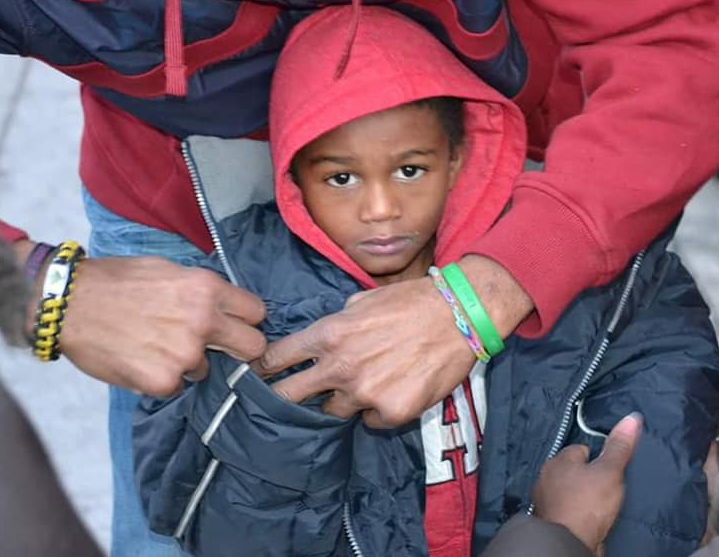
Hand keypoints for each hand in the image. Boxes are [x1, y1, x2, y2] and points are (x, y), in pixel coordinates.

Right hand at [18, 241, 267, 395]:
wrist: (68, 304)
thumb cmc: (115, 282)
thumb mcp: (168, 271)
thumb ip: (202, 290)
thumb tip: (226, 307)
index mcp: (207, 289)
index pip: (257, 312)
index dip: (245, 320)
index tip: (234, 324)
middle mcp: (203, 321)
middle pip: (253, 347)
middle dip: (239, 348)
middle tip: (217, 347)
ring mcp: (185, 354)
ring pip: (209, 369)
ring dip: (190, 363)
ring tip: (156, 346)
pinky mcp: (163, 381)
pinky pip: (178, 386)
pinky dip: (163, 379)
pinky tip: (141, 360)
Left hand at [255, 255, 532, 426]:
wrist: (460, 315)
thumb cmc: (413, 301)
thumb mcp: (364, 300)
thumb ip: (337, 322)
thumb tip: (323, 338)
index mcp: (330, 334)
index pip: (278, 359)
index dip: (263, 369)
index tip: (257, 375)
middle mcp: (340, 367)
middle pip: (289, 396)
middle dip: (282, 398)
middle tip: (283, 400)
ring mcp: (365, 393)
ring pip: (335, 410)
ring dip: (343, 400)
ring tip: (368, 381)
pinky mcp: (391, 412)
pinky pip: (371, 419)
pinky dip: (378, 409)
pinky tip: (396, 388)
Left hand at [532, 413, 642, 552]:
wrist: (567, 543)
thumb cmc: (587, 503)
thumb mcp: (609, 471)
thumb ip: (619, 447)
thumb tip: (632, 417)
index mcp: (558, 460)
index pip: (581, 450)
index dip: (598, 459)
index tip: (609, 471)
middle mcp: (546, 477)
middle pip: (573, 471)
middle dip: (588, 478)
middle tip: (607, 488)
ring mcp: (545, 500)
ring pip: (568, 491)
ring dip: (581, 496)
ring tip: (599, 505)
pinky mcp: (549, 520)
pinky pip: (566, 510)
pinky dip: (576, 513)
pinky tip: (588, 519)